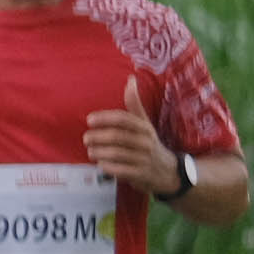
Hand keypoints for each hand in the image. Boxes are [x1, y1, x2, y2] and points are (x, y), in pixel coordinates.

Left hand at [82, 77, 180, 195]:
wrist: (167, 171)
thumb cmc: (148, 143)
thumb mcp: (144, 123)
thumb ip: (134, 104)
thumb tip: (131, 79)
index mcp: (144, 127)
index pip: (123, 119)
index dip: (105, 118)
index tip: (89, 120)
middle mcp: (145, 142)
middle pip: (117, 137)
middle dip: (98, 137)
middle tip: (86, 138)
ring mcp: (143, 159)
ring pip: (116, 154)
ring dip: (99, 152)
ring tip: (91, 151)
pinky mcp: (140, 175)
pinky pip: (120, 170)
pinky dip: (107, 167)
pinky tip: (101, 164)